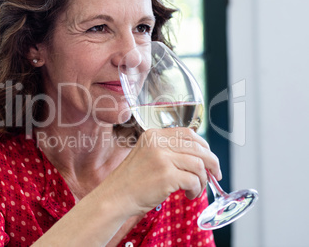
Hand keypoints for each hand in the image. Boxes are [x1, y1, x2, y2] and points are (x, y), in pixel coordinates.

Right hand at [105, 127, 221, 215]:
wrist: (115, 197)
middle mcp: (158, 142)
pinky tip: (189, 195)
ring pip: (198, 165)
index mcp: (154, 134)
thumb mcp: (148, 156)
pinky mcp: (166, 175)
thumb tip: (199, 156)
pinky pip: (194, 181)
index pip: (188, 133)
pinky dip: (196, 190)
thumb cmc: (133, 181)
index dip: (204, 146)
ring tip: (195, 189)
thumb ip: (168, 150)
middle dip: (211, 163)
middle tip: (214, 175)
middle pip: (198, 147)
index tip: (209, 158)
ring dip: (202, 180)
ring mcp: (162, 158)